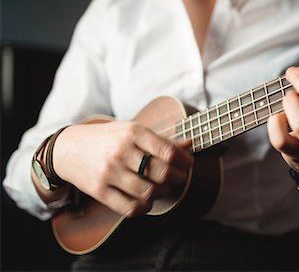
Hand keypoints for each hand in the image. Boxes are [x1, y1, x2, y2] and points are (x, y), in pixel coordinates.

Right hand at [51, 121, 192, 216]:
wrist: (68, 148)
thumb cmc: (108, 139)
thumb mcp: (133, 131)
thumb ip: (162, 139)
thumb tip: (190, 144)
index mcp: (133, 132)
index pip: (169, 152)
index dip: (185, 162)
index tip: (188, 164)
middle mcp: (121, 151)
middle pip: (162, 173)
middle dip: (178, 178)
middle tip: (179, 178)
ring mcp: (109, 172)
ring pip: (149, 192)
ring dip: (162, 193)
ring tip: (163, 188)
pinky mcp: (99, 191)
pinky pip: (130, 208)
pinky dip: (144, 208)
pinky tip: (146, 201)